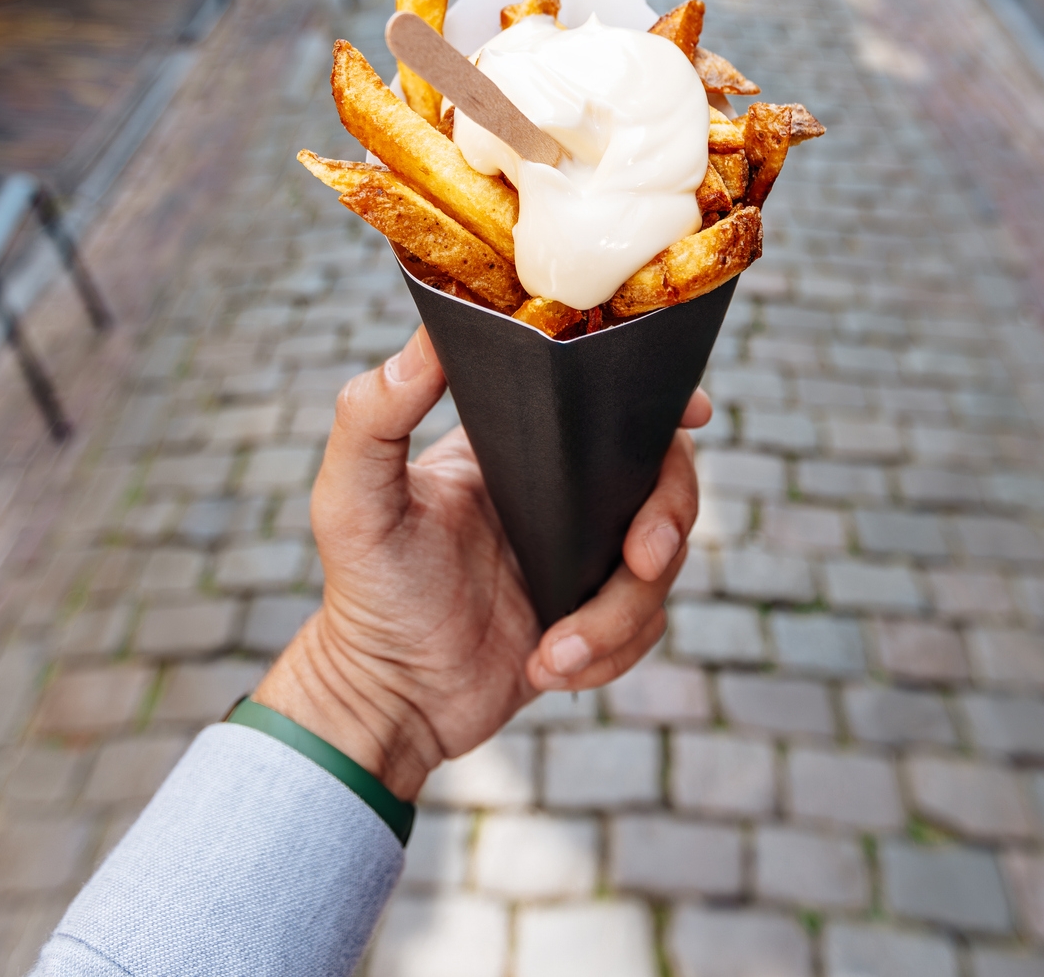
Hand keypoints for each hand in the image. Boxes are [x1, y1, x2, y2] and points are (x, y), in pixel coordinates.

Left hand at [253, 326, 709, 799]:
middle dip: (667, 518)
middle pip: (663, 478)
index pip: (605, 402)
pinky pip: (646, 628)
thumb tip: (427, 341)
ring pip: (662, 564)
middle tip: (640, 558)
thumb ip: (372, 416)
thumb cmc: (362, 593)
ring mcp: (585, 556)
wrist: (388, 702)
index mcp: (519, 448)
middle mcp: (562, 494)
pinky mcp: (596, 617)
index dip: (660, 399)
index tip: (691, 411)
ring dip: (619, 615)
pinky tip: (550, 667)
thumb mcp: (352, 499)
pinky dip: (608, 655)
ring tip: (553, 653)